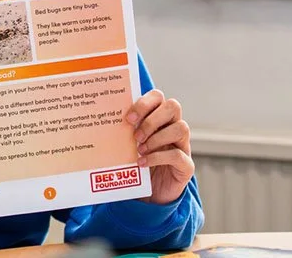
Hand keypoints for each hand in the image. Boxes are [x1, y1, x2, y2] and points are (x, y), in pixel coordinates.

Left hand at [124, 89, 193, 204]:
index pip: (158, 97)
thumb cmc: (138, 162)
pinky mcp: (186, 165)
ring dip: (157, 138)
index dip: (144, 103)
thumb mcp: (130, 144)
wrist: (152, 194)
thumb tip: (104, 120)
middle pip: (173, 107)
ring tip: (140, 149)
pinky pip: (178, 155)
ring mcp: (183, 145)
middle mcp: (173, 127)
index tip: (128, 118)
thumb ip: (125, 130)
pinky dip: (157, 158)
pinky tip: (142, 163)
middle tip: (136, 136)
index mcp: (159, 117)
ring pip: (181, 127)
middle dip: (152, 119)